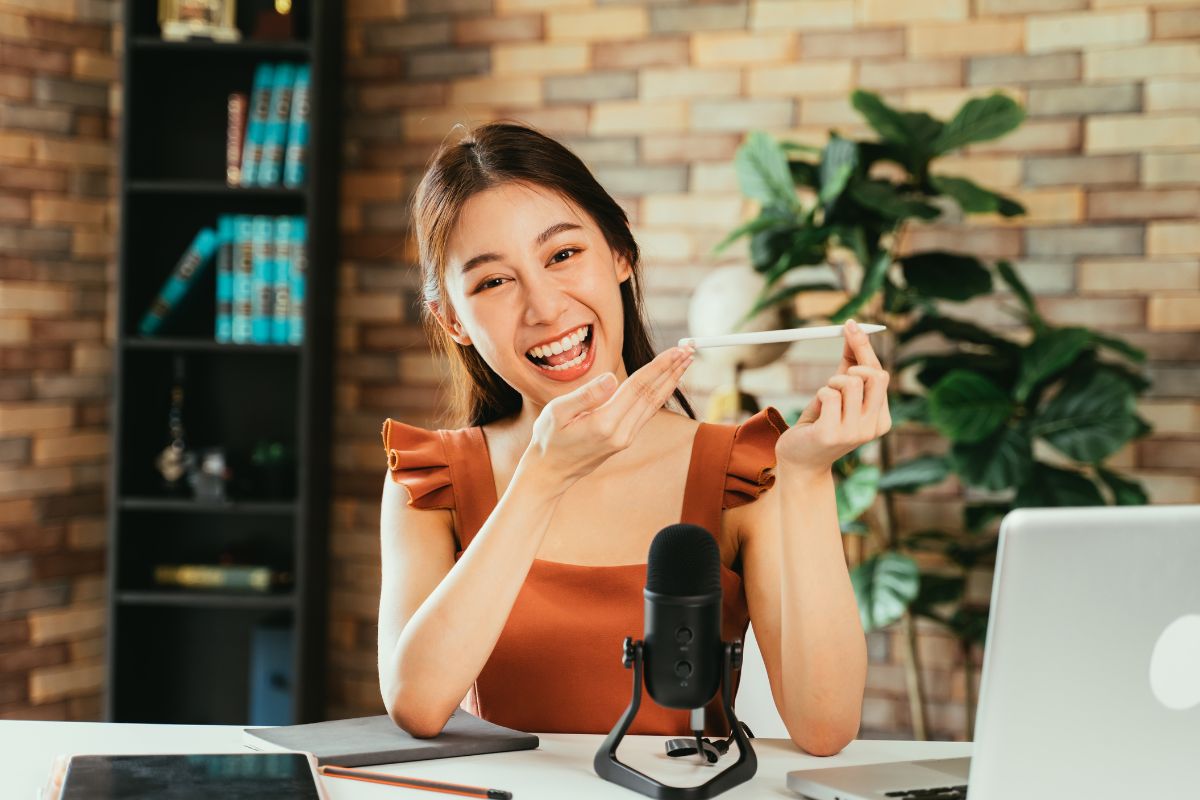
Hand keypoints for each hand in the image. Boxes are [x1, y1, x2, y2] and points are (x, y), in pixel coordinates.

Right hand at [523, 344, 695, 490]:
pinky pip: (647, 412)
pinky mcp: (624, 440)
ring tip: (685, 361)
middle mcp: (621, 433)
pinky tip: (667, 383)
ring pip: (654, 404)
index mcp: (605, 423)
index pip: (639, 387)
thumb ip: (586, 395)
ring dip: (671, 380)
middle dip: (673, 370)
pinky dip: (660, 394)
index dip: (659, 366)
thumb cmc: (548, 440)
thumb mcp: (557, 413)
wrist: (550, 473)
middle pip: (652, 394)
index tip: (676, 350)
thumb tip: (612, 378)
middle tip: (691, 349)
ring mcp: (625, 438)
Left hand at [777, 319, 891, 474]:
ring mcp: (854, 433)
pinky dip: (820, 394)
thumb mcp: (838, 393)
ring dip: (831, 383)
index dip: (864, 347)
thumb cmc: (820, 424)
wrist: (800, 461)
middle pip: (875, 375)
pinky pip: (829, 394)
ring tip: (824, 400)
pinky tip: (817, 412)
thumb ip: (849, 364)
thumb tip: (853, 329)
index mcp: (881, 418)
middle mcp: (873, 427)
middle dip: (852, 366)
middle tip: (835, 375)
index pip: (880, 374)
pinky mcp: (831, 434)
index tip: (850, 325)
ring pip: (849, 382)